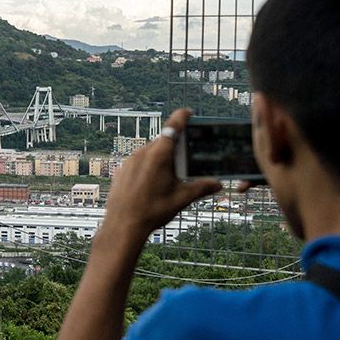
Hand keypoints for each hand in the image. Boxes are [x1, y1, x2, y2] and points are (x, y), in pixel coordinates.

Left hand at [103, 109, 223, 235]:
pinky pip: (137, 163)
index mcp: (160, 154)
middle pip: (162, 142)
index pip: (173, 126)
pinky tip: (151, 185)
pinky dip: (147, 168)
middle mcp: (143, 153)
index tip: (188, 112)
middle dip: (174, 148)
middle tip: (184, 159)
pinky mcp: (121, 170)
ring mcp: (130, 161)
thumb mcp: (181, 199)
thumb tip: (217, 184)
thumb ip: (201, 188)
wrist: (122, 227)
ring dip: (160, 159)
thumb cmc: (152, 211)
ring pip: (149, 153)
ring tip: (167, 177)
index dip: (182, 117)